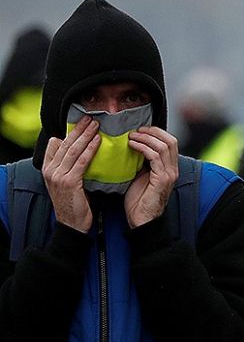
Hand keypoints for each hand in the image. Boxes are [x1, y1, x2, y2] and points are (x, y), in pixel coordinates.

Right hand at [42, 115, 97, 232]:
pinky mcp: (69, 182)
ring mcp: (58, 176)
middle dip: (79, 129)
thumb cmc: (74, 202)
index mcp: (48, 169)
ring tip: (96, 124)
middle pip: (65, 144)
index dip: (69, 131)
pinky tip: (98, 140)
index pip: (56, 144)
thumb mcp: (67, 181)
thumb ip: (68, 165)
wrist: (72, 224)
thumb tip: (76, 147)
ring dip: (86, 135)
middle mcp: (50, 171)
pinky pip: (81, 161)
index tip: (81, 120)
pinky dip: (90, 149)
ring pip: (73, 150)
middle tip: (91, 118)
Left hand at [125, 126, 179, 228]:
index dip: (157, 132)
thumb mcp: (141, 176)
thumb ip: (143, 162)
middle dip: (152, 132)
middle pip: (170, 140)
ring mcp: (169, 174)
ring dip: (146, 138)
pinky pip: (155, 157)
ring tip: (132, 136)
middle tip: (137, 130)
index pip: (170, 142)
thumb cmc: (139, 201)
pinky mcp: (162, 179)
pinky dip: (143, 147)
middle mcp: (173, 169)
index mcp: (170, 168)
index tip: (141, 129)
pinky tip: (133, 145)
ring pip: (163, 146)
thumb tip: (133, 146)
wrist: (141, 220)